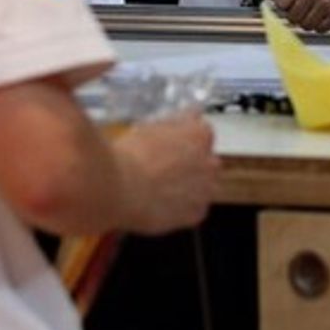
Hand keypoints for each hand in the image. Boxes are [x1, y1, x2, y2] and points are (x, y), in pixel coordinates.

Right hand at [111, 111, 222, 234]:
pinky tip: (163, 205)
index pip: (201, 132)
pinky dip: (183, 209)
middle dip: (191, 164)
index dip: (183, 139)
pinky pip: (194, 210)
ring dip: (190, 187)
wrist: (119, 189)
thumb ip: (174, 123)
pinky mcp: (196, 213)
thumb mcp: (150, 126)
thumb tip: (188, 116)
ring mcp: (206, 189)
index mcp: (201, 134)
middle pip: (207, 161)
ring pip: (204, 186)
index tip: (171, 145)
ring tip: (162, 189)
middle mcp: (210, 161)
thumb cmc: (130, 155)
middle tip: (165, 169)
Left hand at [264, 0, 329, 32]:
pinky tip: (325, 17)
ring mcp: (326, 2)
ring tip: (316, 14)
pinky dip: (321, 26)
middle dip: (298, 18)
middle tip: (306, 11)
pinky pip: (320, 29)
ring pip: (305, 26)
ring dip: (309, 23)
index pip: (280, 4)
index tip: (292, 6)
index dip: (285, 8)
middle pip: (292, 18)